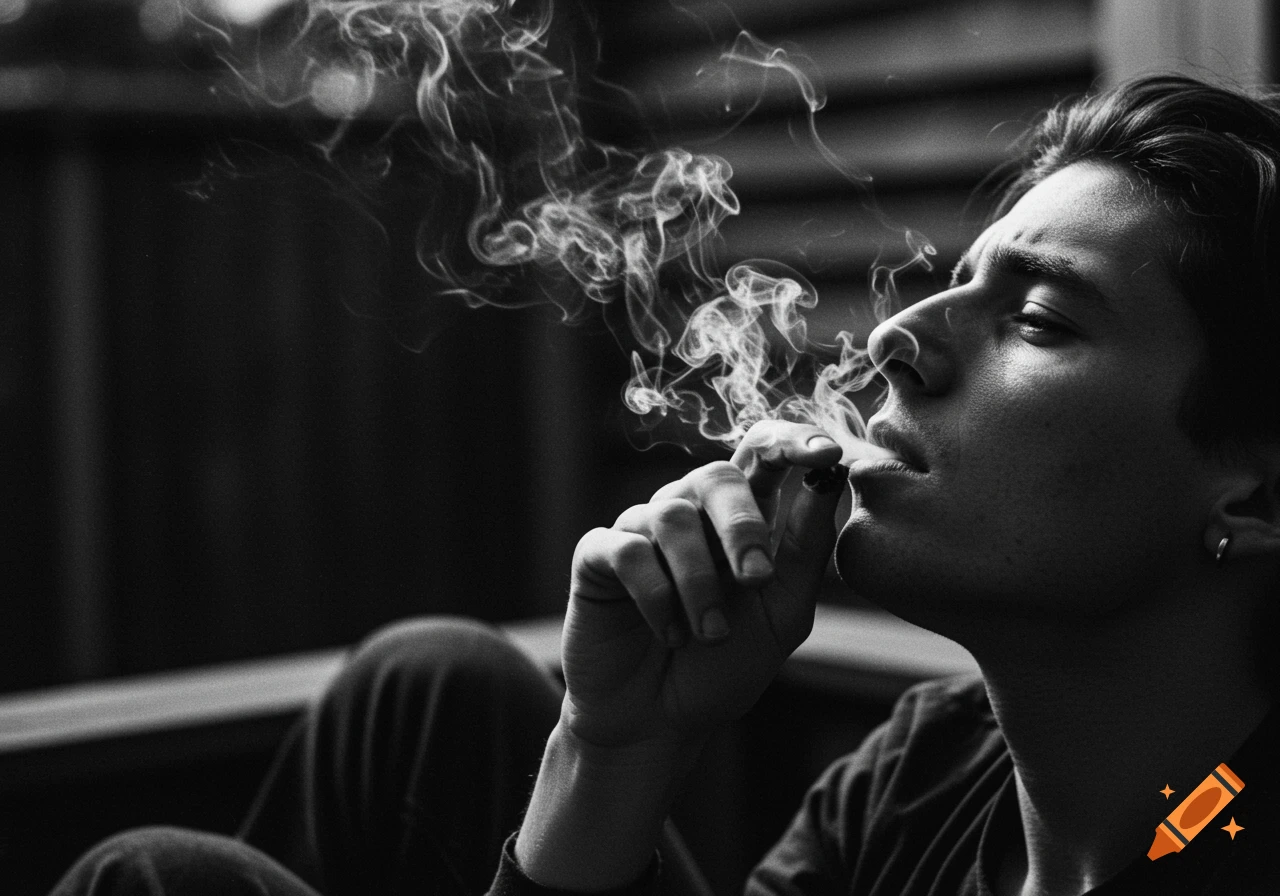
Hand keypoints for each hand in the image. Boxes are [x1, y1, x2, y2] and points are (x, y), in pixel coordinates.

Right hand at [560, 420, 846, 750]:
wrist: (657, 725)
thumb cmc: (723, 667)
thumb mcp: (783, 613)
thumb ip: (806, 548)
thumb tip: (833, 476)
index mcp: (739, 518)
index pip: (763, 453)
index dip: (793, 441)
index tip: (829, 454)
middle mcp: (690, 512)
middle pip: (717, 474)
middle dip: (742, 524)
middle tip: (757, 579)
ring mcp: (640, 530)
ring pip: (671, 516)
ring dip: (699, 582)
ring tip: (710, 634)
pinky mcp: (598, 556)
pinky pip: (628, 550)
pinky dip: (656, 596)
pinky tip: (670, 634)